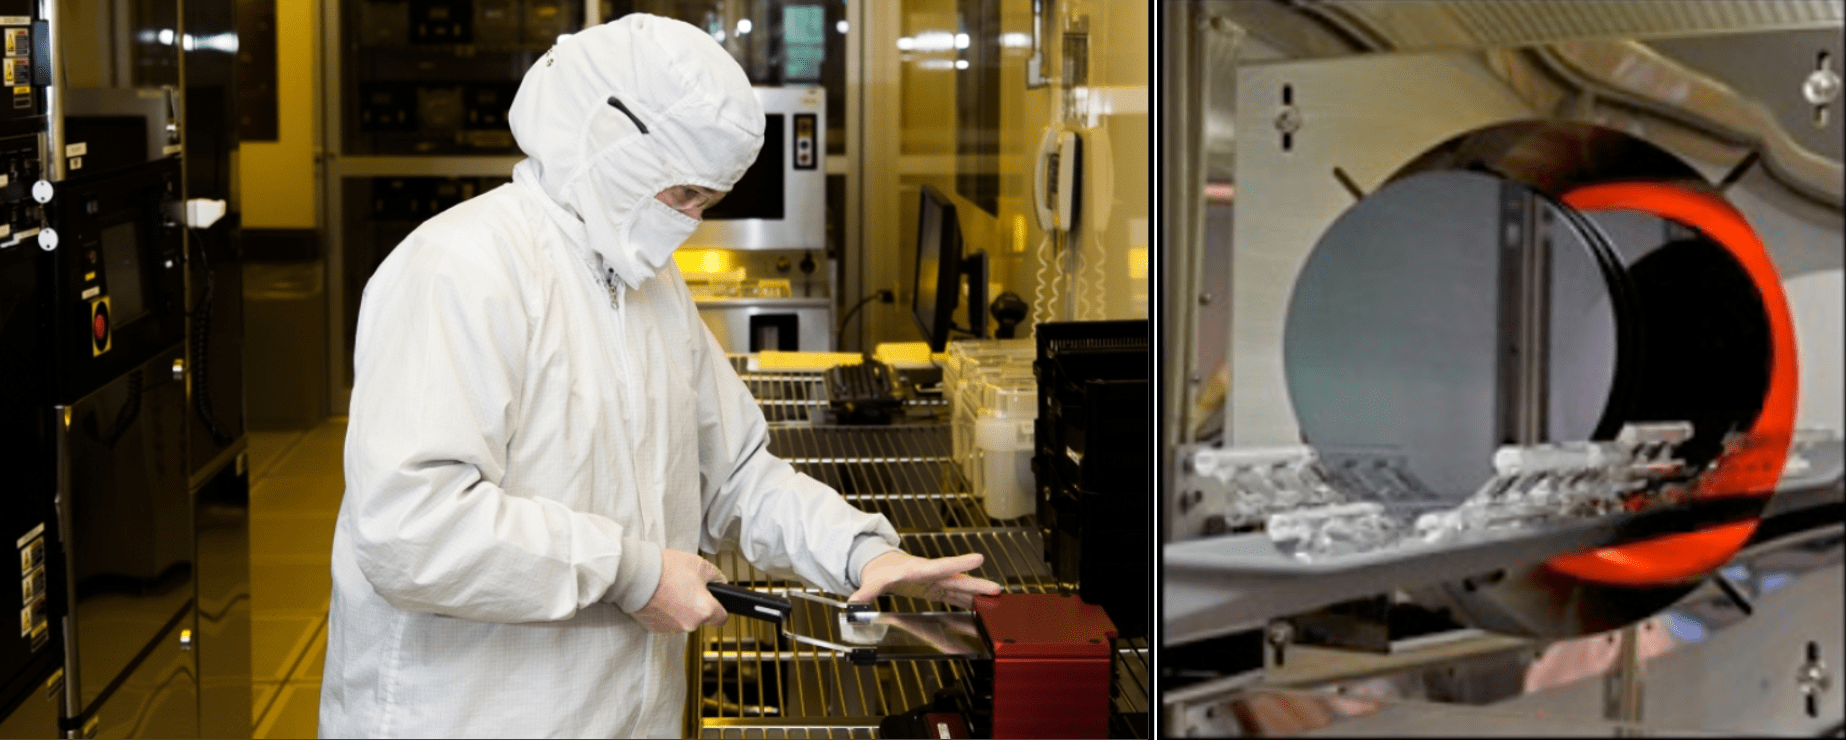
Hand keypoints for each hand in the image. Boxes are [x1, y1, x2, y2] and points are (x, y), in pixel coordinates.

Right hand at [633, 548, 728, 632]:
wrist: (636, 576)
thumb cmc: (666, 570)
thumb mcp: (699, 564)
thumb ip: (715, 576)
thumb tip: (719, 581)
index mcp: (704, 610)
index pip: (721, 618)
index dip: (720, 608)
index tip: (716, 603)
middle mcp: (689, 624)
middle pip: (700, 616)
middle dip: (696, 603)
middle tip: (687, 586)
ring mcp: (671, 628)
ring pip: (683, 619)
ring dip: (680, 608)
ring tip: (670, 589)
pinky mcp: (655, 628)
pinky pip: (667, 620)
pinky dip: (665, 611)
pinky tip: (660, 596)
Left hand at [847, 551, 1002, 608]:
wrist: (884, 566)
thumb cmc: (881, 571)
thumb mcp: (872, 581)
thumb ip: (865, 593)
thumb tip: (853, 603)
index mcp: (918, 569)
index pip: (940, 566)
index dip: (959, 563)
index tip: (978, 559)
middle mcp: (932, 574)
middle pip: (957, 579)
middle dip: (976, 584)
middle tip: (996, 588)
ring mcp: (937, 582)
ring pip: (961, 588)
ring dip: (977, 594)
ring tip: (997, 597)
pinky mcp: (938, 589)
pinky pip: (956, 597)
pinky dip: (969, 602)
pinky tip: (982, 606)